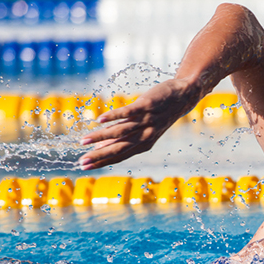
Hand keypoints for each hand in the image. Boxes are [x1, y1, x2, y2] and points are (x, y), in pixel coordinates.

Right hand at [78, 79, 200, 169]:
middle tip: (81, 162)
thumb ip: (123, 138)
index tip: (84, 167)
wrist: (182, 97)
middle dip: (99, 156)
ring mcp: (146, 121)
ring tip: (84, 141)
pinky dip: (113, 116)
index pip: (119, 156)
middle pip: (118, 148)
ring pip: (120, 132)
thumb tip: (99, 147)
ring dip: (100, 137)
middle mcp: (145, 135)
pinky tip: (100, 119)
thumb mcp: (143, 130)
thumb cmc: (159, 114)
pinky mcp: (146, 106)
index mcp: (144, 144)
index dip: (102, 162)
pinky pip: (128, 112)